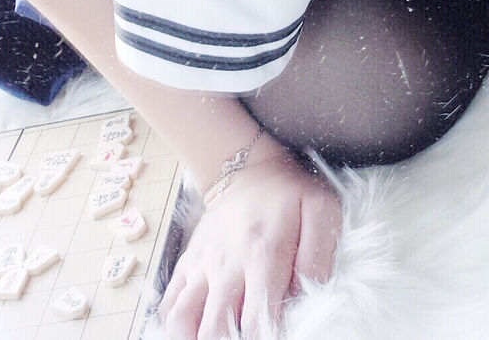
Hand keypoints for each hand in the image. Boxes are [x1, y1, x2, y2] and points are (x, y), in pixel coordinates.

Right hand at [157, 147, 342, 339]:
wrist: (245, 166)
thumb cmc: (287, 192)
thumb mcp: (320, 209)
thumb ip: (319, 256)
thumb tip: (309, 296)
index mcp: (263, 255)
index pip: (257, 321)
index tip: (274, 337)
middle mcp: (227, 264)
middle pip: (215, 328)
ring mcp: (202, 265)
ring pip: (182, 319)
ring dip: (194, 339)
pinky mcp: (187, 264)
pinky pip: (168, 304)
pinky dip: (175, 323)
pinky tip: (194, 330)